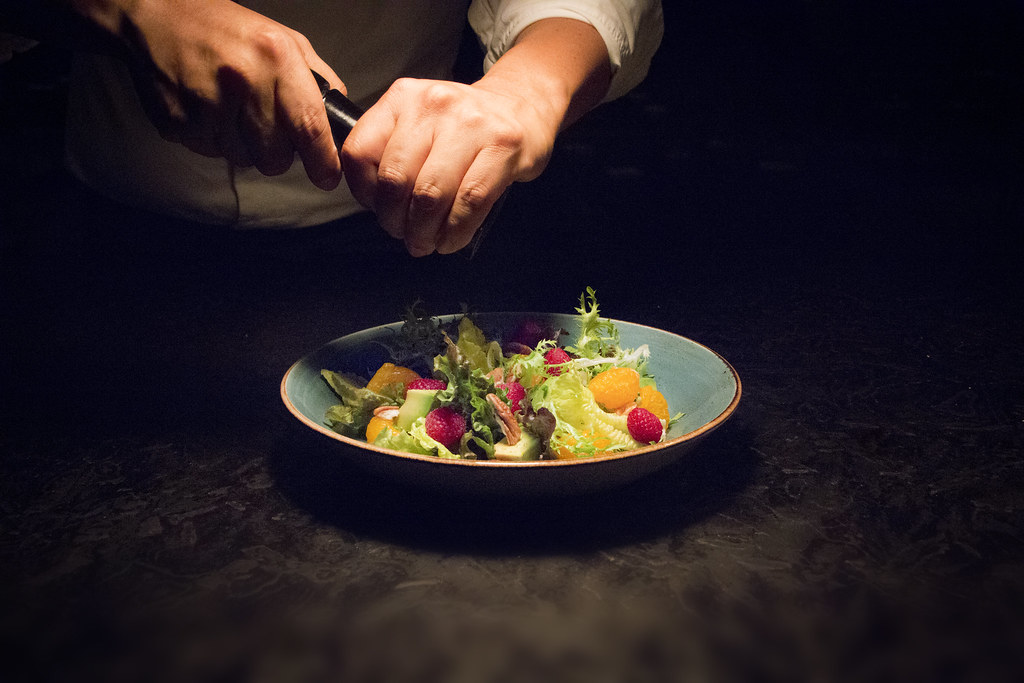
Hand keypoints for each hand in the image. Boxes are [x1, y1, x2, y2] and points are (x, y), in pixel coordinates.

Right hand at [123, 0, 343, 188]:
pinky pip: (211, 153)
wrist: (156, 16)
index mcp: (275, 58)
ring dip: (244, 145)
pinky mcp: (178, 121)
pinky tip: (207, 109)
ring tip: (231, 109)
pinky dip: (214, 139)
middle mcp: (242, 80)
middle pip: (276, 157)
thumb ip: (317, 80)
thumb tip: (338, 123)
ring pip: (244, 160)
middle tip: (266, 127)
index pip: (309, 127)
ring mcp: (206, 103)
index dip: (322, 162)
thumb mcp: (285, 40)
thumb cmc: (227, 30)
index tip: (327, 177)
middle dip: (278, 153)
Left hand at [341, 78, 557, 255]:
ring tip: (428, 242)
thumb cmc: (465, 127)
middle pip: (396, 180)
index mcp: (402, 98)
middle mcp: (433, 105)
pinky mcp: (502, 147)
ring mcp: (470, 124)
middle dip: (396, 222)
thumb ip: (392, 153)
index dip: (365, 193)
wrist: (522, 107)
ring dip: (425, 232)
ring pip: (430, 195)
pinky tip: (452, 239)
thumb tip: (378, 207)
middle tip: (406, 235)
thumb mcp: (419, 124)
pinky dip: (456, 231)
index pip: (360, 153)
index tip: (379, 209)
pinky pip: (469, 202)